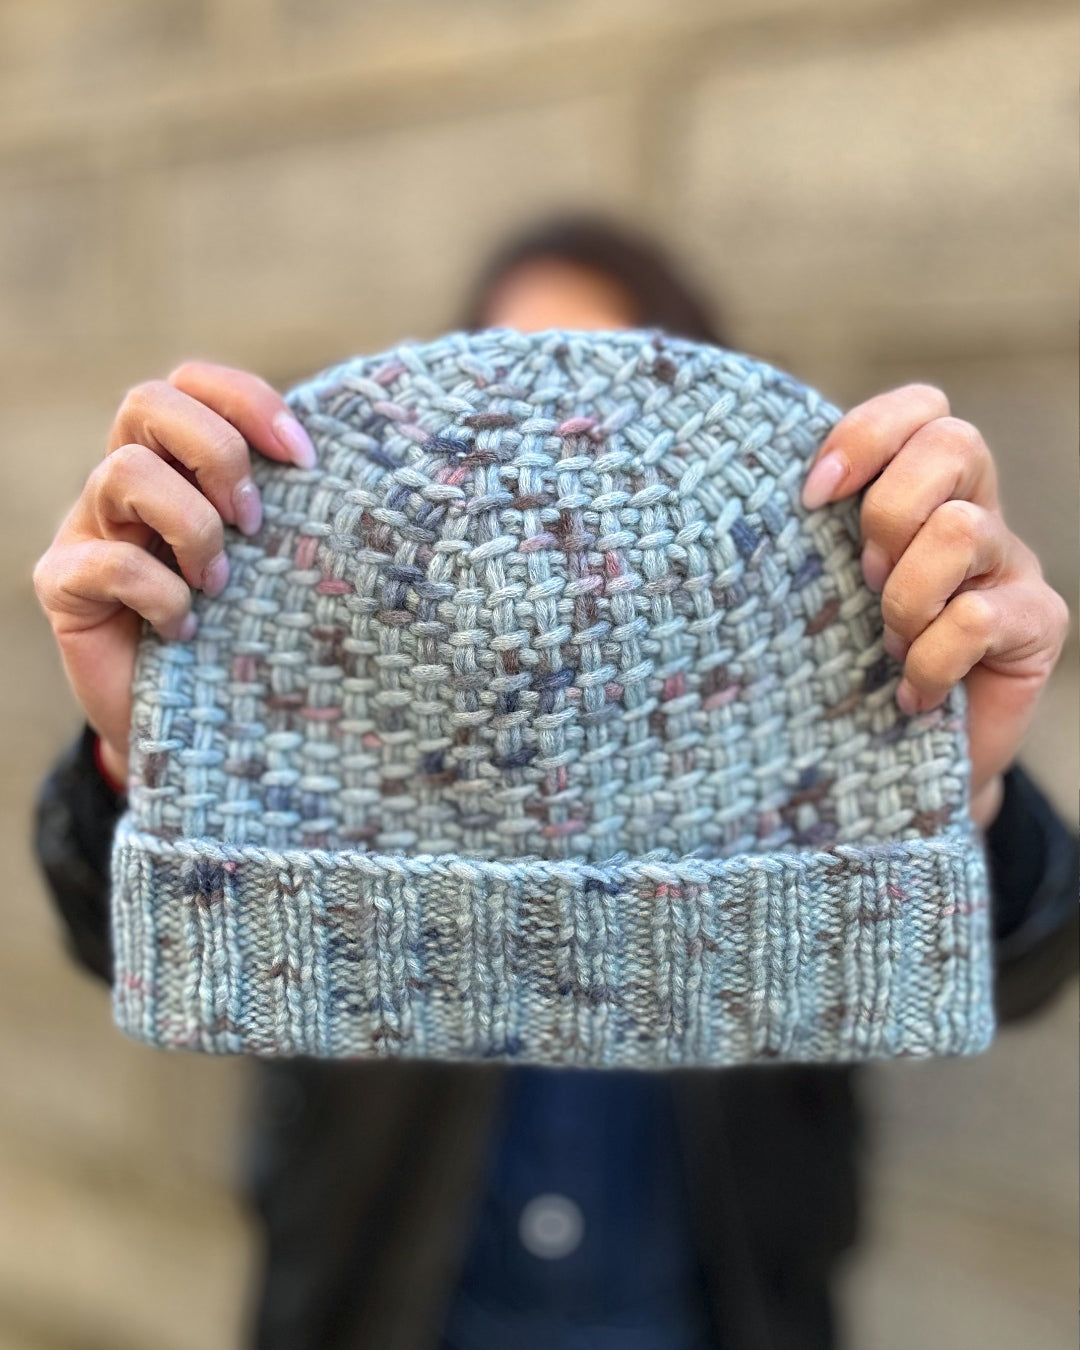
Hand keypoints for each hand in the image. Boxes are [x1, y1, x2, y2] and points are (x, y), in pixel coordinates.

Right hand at [32, 362, 316, 785]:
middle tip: (255, 522)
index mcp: (178, 461)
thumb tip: (365, 473)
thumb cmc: (247, 633)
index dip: (248, 402)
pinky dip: (161, 593)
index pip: (195, 384)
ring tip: (222, 585)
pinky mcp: (64, 584)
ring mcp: (89, 527)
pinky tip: (186, 629)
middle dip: (216, 452)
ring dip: (193, 527)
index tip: (304, 459)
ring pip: (125, 471)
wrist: (196, 725)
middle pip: (149, 402)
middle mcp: (128, 482)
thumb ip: (294, 511)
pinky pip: (108, 561)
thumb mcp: (277, 563)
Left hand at [801, 384, 1069, 829]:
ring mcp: (1011, 565)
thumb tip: (733, 494)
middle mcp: (975, 512)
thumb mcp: (817, 592)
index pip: (921, 409)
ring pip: (961, 530)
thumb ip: (802, 540)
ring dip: (906, 597)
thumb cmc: (845, 666)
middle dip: (889, 511)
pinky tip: (911, 695)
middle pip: (954, 442)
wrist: (901, 764)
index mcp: (921, 490)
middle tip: (863, 579)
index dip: (866, 435)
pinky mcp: (1037, 623)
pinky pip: (979, 618)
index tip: (810, 497)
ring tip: (887, 646)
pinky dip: (929, 661)